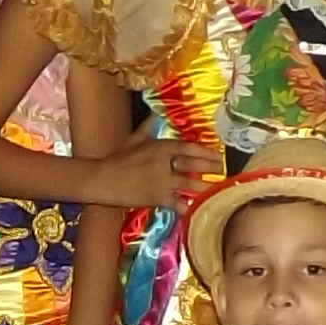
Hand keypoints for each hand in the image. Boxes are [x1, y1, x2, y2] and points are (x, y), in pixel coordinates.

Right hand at [81, 135, 224, 212]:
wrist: (102, 180)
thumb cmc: (117, 159)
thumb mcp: (134, 139)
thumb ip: (148, 126)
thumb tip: (156, 113)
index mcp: (160, 147)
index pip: (188, 147)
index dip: (205, 151)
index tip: (218, 154)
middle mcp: (165, 163)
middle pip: (194, 165)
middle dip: (211, 168)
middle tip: (223, 171)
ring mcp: (162, 182)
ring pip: (190, 185)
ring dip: (206, 188)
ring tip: (217, 190)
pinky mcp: (157, 198)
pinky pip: (178, 204)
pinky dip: (189, 208)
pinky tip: (199, 211)